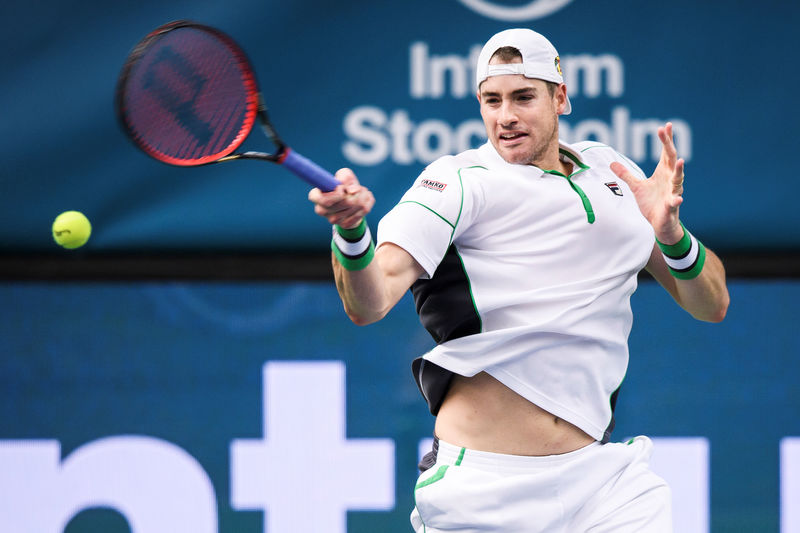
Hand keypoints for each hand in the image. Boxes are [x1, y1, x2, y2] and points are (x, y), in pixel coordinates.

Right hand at [308, 168, 374, 228]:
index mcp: (316, 196)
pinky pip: (364, 210)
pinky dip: (368, 201)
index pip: (319, 198)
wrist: (352, 202)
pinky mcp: (345, 225)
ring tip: (361, 192)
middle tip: (357, 188)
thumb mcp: (343, 176)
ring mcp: (333, 220)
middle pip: (344, 202)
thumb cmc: (344, 186)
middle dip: (355, 192)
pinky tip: (364, 200)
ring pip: (356, 205)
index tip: (342, 189)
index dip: (334, 194)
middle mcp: (322, 210)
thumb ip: (346, 177)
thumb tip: (352, 191)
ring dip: (363, 195)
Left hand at [610, 122, 684, 243]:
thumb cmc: (651, 203)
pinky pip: (675, 202)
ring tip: (680, 161)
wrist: (660, 223)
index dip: (666, 139)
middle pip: (671, 159)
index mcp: (663, 173)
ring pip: (678, 179)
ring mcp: (672, 192)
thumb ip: (626, 174)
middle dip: (669, 145)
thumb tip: (612, 163)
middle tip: (666, 131)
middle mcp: (670, 179)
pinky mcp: (671, 206)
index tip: (665, 125)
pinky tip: (677, 199)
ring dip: (679, 170)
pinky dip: (676, 200)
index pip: (666, 152)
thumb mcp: (636, 186)